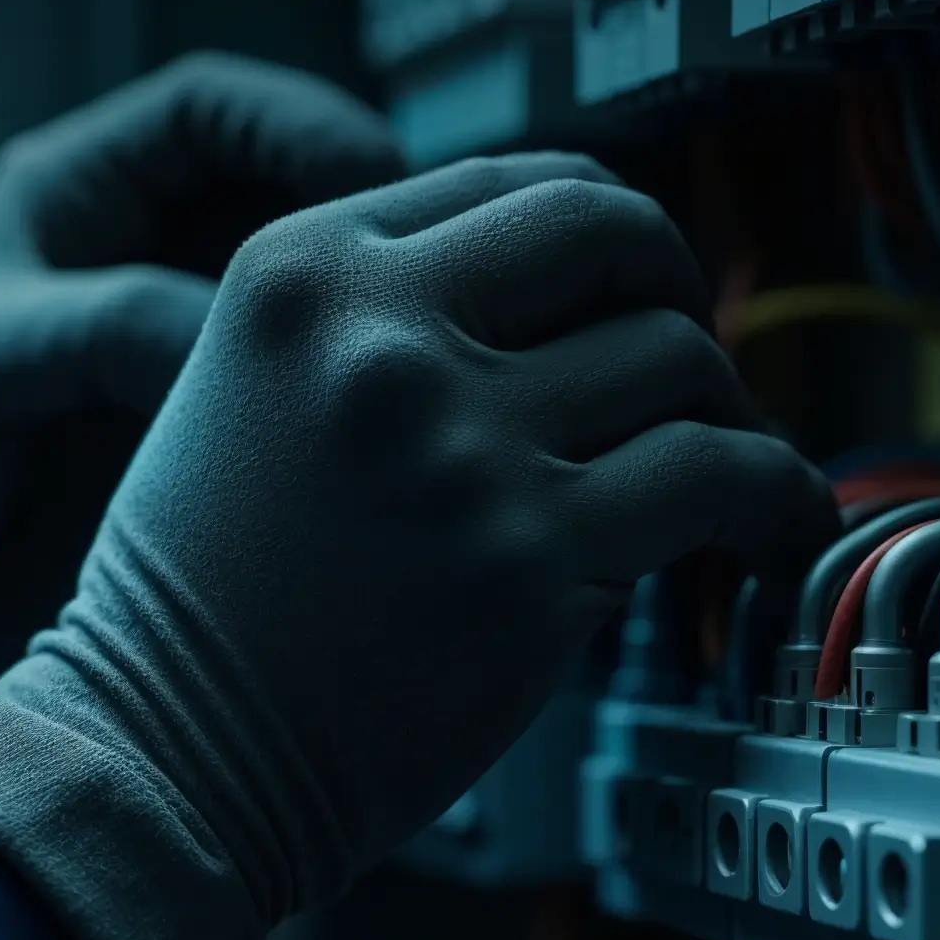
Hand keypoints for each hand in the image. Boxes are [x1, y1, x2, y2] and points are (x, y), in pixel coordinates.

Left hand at [0, 54, 403, 790]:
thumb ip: (98, 327)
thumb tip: (249, 332)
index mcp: (72, 197)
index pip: (212, 108)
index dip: (298, 120)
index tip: (369, 170)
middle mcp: (147, 260)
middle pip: (295, 195)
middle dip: (366, 221)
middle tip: (420, 277)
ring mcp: (193, 356)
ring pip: (315, 303)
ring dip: (366, 318)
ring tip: (414, 356)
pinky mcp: (225, 449)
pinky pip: (309, 406)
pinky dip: (350, 409)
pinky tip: (381, 438)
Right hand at [0, 156, 835, 939]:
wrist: (166, 758)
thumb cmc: (199, 608)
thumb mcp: (235, 390)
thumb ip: (368, 321)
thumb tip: (561, 300)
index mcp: (299, 271)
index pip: (513, 181)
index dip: (598, 234)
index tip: (628, 287)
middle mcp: (377, 334)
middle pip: (612, 234)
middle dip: (676, 286)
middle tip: (690, 358)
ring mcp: (457, 443)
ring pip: (679, 358)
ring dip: (725, 413)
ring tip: (725, 471)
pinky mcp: (527, 555)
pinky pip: (719, 479)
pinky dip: (774, 499)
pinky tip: (770, 527)